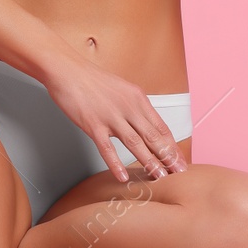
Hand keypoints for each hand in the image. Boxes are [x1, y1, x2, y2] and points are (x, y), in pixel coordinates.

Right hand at [43, 52, 189, 181]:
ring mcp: (110, 116)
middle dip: (168, 156)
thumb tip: (146, 125)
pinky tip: (123, 175)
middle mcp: (128, 107)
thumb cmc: (92, 80)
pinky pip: (107, 148)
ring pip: (135, 143)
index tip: (180, 160)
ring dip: (149, 161)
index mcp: (137, 98)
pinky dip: (116, 163)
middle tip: (178, 172)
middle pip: (153, 136)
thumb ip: (134, 106)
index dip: (172, 145)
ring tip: (159, 177)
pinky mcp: (93, 124)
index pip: (161, 126)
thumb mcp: (121, 89)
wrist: (67, 70)